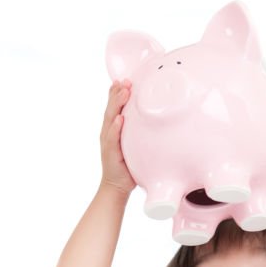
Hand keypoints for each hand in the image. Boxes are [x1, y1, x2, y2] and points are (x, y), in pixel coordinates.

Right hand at [99, 80, 136, 197]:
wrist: (117, 187)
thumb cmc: (128, 166)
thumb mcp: (135, 145)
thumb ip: (139, 133)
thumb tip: (157, 121)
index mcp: (114, 128)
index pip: (115, 106)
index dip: (118, 92)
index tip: (125, 79)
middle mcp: (108, 132)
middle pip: (111, 108)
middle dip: (117, 93)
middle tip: (125, 80)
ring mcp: (108, 142)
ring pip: (110, 118)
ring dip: (116, 104)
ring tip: (123, 92)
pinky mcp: (110, 153)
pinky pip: (112, 138)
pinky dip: (115, 128)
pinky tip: (119, 120)